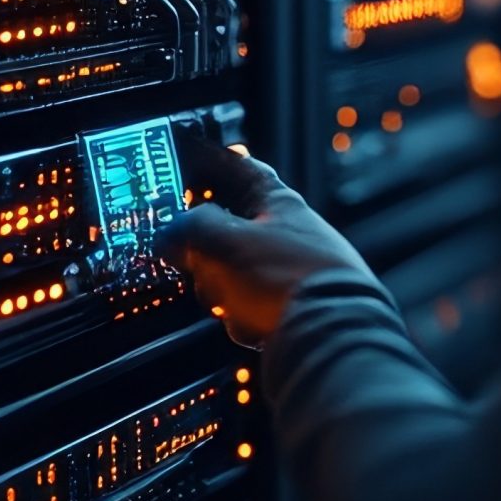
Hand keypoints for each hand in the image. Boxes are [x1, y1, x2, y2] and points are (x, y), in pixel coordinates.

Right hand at [155, 131, 374, 348]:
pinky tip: (251, 323)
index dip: (209, 162)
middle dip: (206, 250)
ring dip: (222, 289)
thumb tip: (170, 232)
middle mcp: (286, 233)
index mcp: (278, 201)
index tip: (184, 161)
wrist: (330, 338)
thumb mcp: (225, 241)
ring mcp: (288, 272)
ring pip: (231, 272)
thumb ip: (190, 229)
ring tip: (230, 299)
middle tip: (197, 259)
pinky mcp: (288, 309)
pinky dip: (242, 316)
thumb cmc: (288, 277)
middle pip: (226, 228)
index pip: (238, 168)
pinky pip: (246, 306)